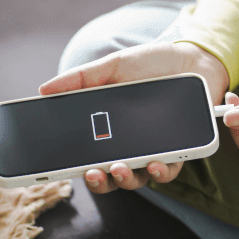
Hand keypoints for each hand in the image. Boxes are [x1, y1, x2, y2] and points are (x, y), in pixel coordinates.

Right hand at [39, 41, 229, 192]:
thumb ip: (82, 77)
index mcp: (109, 128)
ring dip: (126, 179)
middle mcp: (129, 144)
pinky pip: (168, 171)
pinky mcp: (179, 151)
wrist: (195, 58)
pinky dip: (160, 171)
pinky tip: (156, 163)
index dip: (74, 167)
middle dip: (99, 180)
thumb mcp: (114, 66)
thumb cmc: (153, 63)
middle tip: (93, 173)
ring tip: (120, 168)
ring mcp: (153, 150)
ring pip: (137, 179)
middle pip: (108, 175)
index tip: (60, 169)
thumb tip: (44, 89)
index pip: (87, 154)